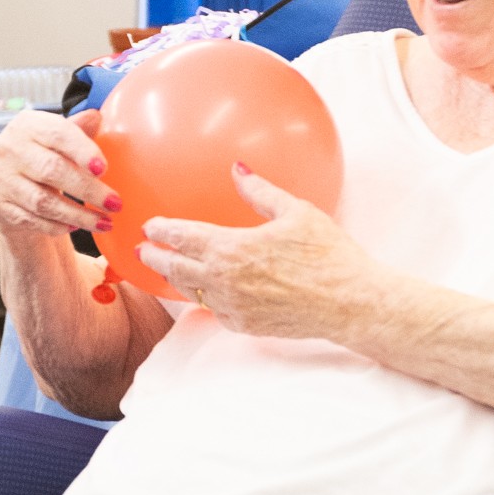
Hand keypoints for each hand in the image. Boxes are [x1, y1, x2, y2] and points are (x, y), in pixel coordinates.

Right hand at [0, 108, 119, 239]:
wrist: (6, 179)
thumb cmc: (41, 155)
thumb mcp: (57, 138)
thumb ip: (77, 130)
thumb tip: (97, 117)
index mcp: (27, 124)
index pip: (57, 134)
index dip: (82, 151)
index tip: (104, 169)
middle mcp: (7, 147)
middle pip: (52, 170)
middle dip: (88, 190)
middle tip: (115, 204)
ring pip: (42, 201)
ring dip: (77, 215)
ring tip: (104, 222)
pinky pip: (30, 219)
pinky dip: (56, 226)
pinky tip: (75, 226)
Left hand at [138, 165, 380, 338]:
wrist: (350, 304)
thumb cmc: (328, 255)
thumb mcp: (296, 212)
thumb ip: (260, 191)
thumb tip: (238, 169)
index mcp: (232, 249)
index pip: (182, 238)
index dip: (161, 231)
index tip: (148, 226)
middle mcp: (224, 281)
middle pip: (175, 268)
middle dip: (156, 258)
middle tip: (143, 250)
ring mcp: (232, 307)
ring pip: (190, 292)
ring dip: (174, 279)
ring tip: (166, 269)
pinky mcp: (244, 325)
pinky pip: (214, 310)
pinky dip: (203, 298)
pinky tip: (203, 292)